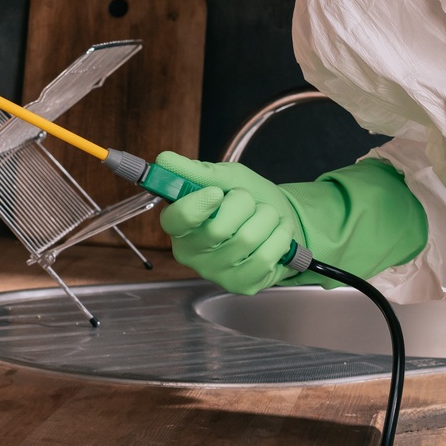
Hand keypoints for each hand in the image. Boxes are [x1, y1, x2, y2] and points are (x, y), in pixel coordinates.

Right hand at [156, 151, 304, 294]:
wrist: (279, 219)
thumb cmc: (247, 201)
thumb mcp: (225, 178)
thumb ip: (197, 172)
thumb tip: (165, 160)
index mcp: (180, 225)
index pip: (176, 220)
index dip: (197, 206)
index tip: (217, 192)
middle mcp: (192, 253)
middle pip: (218, 228)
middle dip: (245, 204)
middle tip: (250, 203)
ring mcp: (216, 272)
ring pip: (247, 239)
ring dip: (267, 218)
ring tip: (266, 217)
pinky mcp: (240, 285)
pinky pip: (265, 257)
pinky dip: (280, 237)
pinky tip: (277, 233)